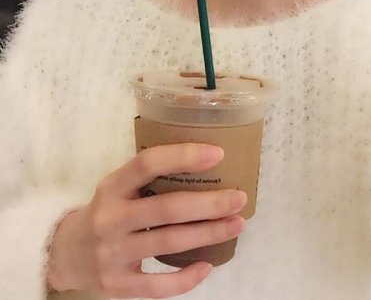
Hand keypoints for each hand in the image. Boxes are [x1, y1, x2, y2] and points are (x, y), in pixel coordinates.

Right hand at [46, 144, 246, 297]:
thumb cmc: (105, 211)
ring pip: (169, 243)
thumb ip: (147, 178)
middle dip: (209, 204)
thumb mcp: (116, 187)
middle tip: (238, 198)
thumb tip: (204, 163)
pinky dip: (186, 278)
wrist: (64, 254)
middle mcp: (111, 219)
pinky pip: (158, 285)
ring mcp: (113, 254)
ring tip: (236, 224)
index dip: (183, 157)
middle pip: (167, 209)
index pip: (147, 164)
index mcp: (111, 187)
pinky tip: (207, 265)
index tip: (217, 153)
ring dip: (208, 234)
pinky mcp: (117, 285)